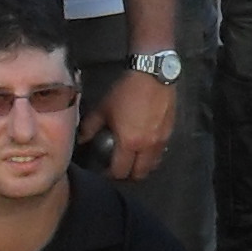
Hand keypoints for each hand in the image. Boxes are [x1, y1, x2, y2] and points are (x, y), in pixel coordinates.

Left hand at [85, 65, 175, 181]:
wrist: (153, 75)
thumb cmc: (125, 91)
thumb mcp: (103, 108)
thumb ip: (90, 127)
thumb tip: (81, 140)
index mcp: (129, 142)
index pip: (120, 171)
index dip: (110, 175)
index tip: (104, 170)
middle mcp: (148, 146)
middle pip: (140, 174)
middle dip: (128, 175)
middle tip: (119, 168)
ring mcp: (161, 140)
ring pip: (153, 165)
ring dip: (142, 167)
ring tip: (133, 159)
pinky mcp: (170, 132)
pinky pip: (160, 152)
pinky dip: (151, 155)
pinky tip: (144, 145)